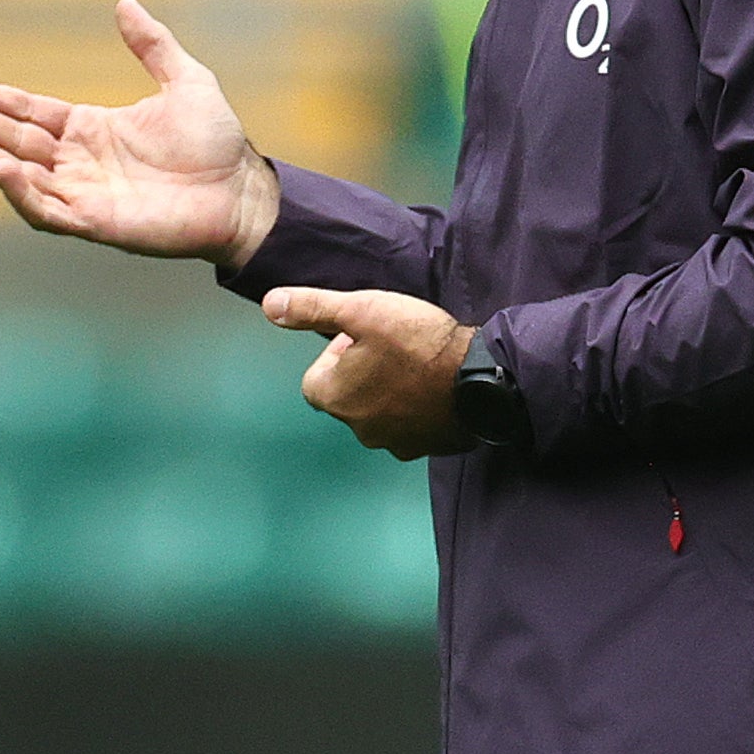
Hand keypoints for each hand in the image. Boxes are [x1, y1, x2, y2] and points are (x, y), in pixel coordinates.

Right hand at [0, 0, 281, 267]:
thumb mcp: (185, 80)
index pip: (31, 113)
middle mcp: (80, 162)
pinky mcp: (98, 223)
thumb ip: (152, 46)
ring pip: (22, 177)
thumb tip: (125, 4)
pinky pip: (50, 210)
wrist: (243, 191)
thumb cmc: (217, 143)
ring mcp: (86, 194)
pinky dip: (25, 192)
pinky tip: (6, 169)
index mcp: (92, 129)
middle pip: (16, 142)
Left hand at [261, 287, 474, 458]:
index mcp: (334, 398)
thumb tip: (270, 305)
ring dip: (389, 389)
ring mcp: (394, 443)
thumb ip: (313, 308)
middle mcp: (358, 429)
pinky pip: (410, 425)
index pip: (317, 377)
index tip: (364, 336)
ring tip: (417, 363)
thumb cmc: (419, 342)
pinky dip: (415, 407)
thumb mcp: (362, 310)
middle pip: (348, 394)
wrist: (482, 377)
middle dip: (363, 370)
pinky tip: (435, 384)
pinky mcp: (426, 448)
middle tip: (393, 345)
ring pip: (379, 410)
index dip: (336, 352)